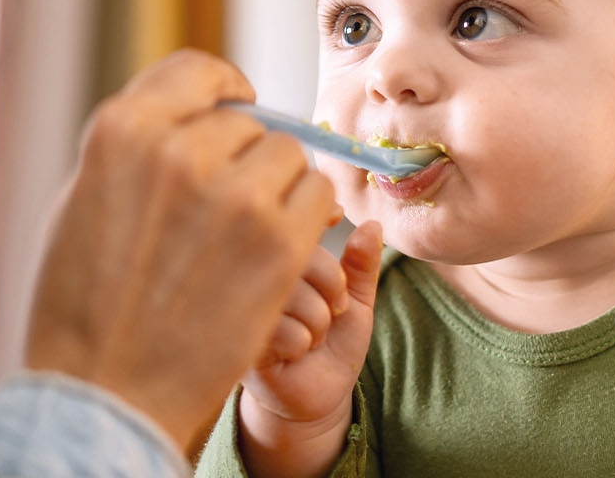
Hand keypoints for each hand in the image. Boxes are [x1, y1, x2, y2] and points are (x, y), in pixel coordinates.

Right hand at [23, 49, 338, 450]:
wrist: (106, 393)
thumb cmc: (85, 305)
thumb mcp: (87, 200)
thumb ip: (140, 151)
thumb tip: (192, 115)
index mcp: (122, 130)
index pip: (197, 70)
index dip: (223, 88)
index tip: (236, 108)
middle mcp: (180, 151)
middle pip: (249, 122)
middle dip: (246, 156)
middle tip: (230, 205)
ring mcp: (236, 195)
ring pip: (290, 157)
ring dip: (280, 189)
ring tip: (247, 236)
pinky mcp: (281, 243)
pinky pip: (319, 199)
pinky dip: (308, 220)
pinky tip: (276, 253)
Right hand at [238, 221, 383, 477]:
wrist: (316, 396)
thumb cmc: (333, 344)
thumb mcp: (355, 301)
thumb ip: (362, 265)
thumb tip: (373, 225)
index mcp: (280, 260)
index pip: (296, 220)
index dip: (319, 217)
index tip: (338, 218)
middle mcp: (255, 278)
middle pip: (298, 256)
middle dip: (332, 285)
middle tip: (335, 310)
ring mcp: (245, 309)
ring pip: (292, 295)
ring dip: (317, 322)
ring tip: (312, 336)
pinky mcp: (241, 341)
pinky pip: (281, 330)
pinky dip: (300, 344)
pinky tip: (293, 354)